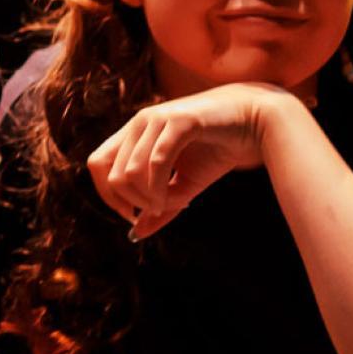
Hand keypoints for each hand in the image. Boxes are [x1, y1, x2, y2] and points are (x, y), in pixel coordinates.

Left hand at [86, 82, 303, 241]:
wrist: (255, 123)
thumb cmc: (218, 149)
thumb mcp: (185, 184)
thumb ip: (160, 206)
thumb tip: (137, 234)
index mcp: (134, 133)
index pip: (97, 164)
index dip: (109, 196)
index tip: (133, 215)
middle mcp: (140, 122)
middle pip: (111, 174)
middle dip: (132, 202)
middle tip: (159, 210)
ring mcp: (157, 119)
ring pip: (130, 172)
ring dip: (150, 198)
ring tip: (175, 202)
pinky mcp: (179, 121)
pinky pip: (156, 162)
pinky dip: (161, 190)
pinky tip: (179, 200)